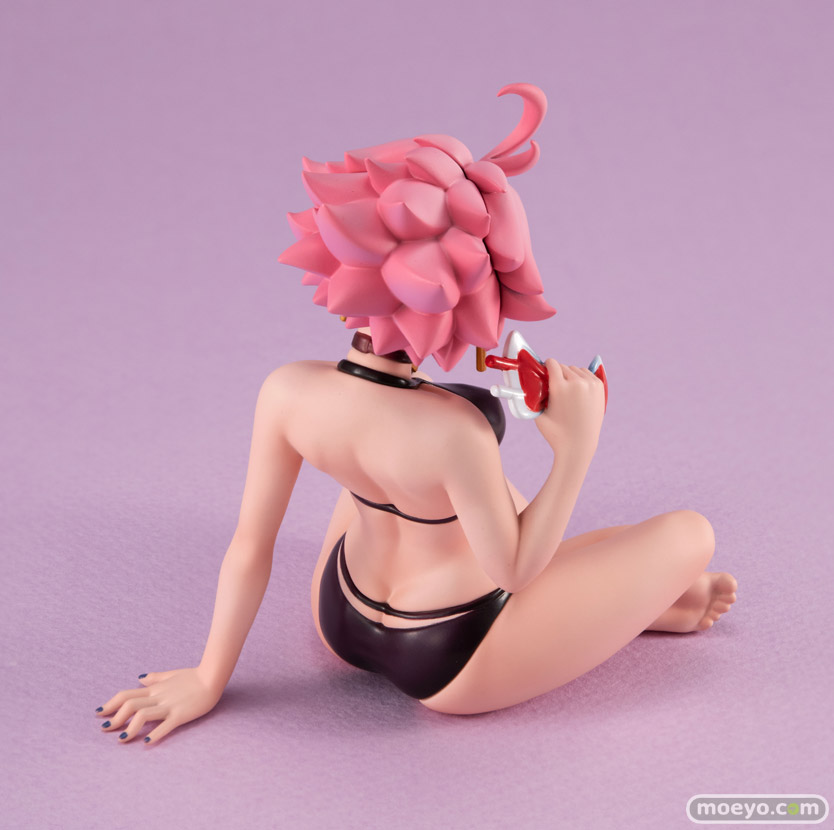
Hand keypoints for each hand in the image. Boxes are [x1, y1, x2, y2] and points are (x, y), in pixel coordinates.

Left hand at [96, 667, 222, 744]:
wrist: (213, 676)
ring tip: (121, 740)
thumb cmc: (194, 675)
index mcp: (155, 688)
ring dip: (130, 728)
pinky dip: (155, 733)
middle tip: (105, 730)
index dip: (111, 704)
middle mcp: (159, 696)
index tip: (99, 713)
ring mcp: (170, 705)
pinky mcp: (181, 714)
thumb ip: (155, 678)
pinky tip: (146, 742)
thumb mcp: (172, 674)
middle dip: (115, 718)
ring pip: (143, 715)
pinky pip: (166, 724)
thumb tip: (139, 678)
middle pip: (130, 705)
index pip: (127, 694)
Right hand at [535, 359, 604, 460]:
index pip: (552, 363)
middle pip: (563, 366)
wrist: (579, 446)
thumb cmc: (555, 433)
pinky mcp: (599, 387)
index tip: (544, 373)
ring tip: (568, 391)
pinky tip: (578, 391)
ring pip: (575, 369)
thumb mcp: (538, 414)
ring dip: (570, 375)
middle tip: (556, 388)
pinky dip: (581, 379)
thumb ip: (533, 395)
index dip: (546, 367)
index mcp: (560, 387)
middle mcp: (576, 383)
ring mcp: (590, 384)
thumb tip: (528, 381)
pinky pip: (587, 374)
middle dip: (557, 374)